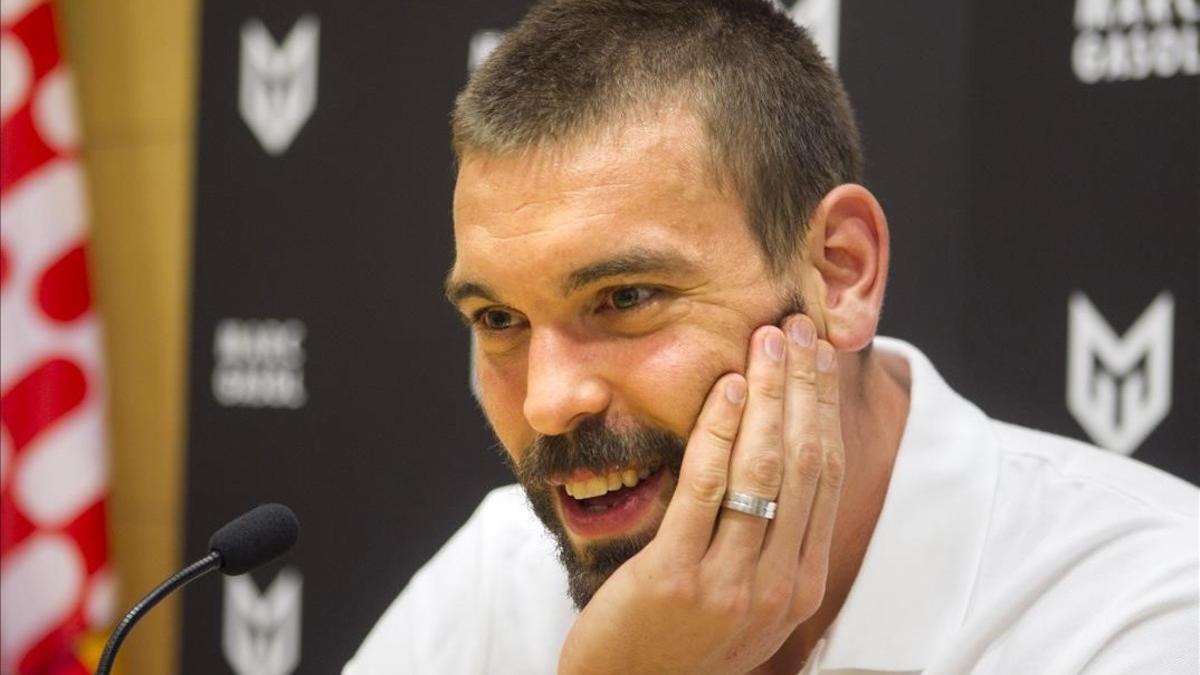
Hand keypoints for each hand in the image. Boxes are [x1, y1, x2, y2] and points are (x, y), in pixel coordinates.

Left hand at [558, 315, 845, 674]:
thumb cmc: (679, 638)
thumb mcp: (743, 597)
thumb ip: (767, 539)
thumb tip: (777, 455)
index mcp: (801, 584)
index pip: (825, 477)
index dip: (823, 408)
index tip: (816, 356)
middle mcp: (778, 585)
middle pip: (804, 463)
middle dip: (802, 387)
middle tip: (797, 326)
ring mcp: (731, 585)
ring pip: (764, 470)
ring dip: (769, 395)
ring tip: (767, 340)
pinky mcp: (677, 578)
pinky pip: (706, 489)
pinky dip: (718, 431)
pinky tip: (725, 388)